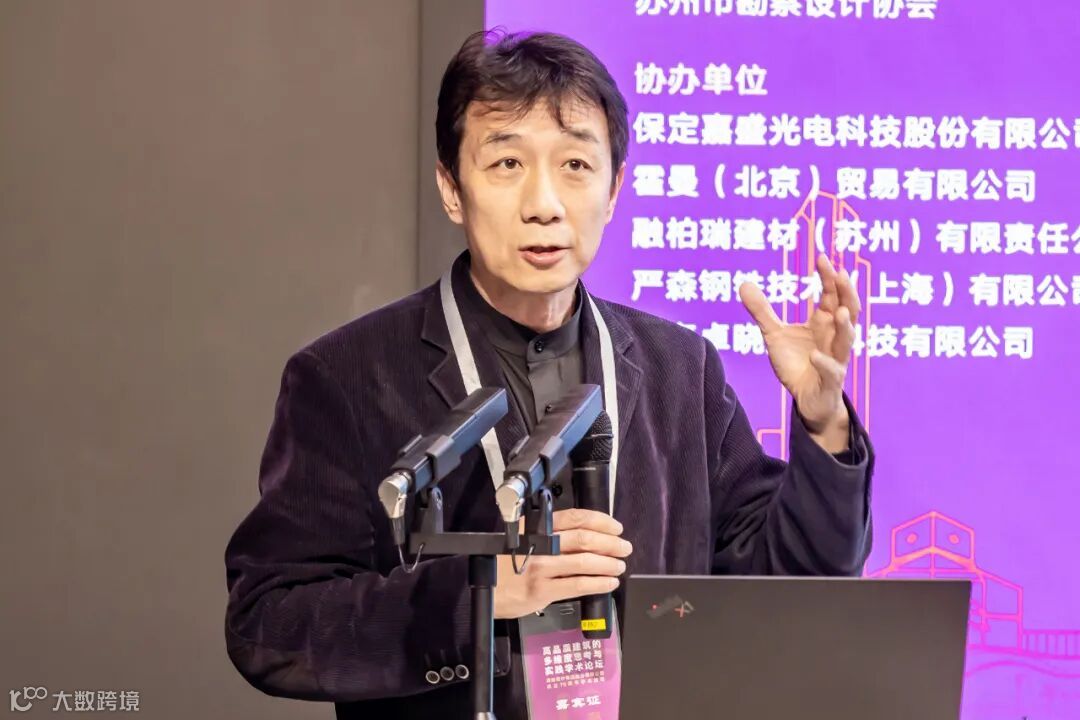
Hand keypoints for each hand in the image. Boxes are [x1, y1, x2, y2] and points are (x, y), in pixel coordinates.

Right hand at [494, 509, 631, 619]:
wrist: (484, 588)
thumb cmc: (505, 564)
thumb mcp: (523, 539)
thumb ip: (549, 534)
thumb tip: (587, 534)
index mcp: (536, 527)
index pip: (576, 517)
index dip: (601, 521)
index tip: (616, 527)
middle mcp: (540, 544)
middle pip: (584, 539)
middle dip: (611, 543)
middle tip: (624, 547)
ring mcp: (541, 568)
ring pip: (585, 562)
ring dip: (608, 563)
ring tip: (619, 566)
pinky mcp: (542, 590)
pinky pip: (579, 585)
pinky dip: (599, 583)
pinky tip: (609, 583)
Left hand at [739, 254, 860, 451]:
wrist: (807, 399)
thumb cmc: (797, 363)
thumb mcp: (774, 335)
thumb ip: (762, 311)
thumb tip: (744, 283)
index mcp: (825, 322)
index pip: (832, 294)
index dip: (829, 277)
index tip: (822, 257)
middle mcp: (834, 337)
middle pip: (849, 311)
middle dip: (846, 293)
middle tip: (841, 274)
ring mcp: (836, 358)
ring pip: (847, 340)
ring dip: (846, 326)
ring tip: (841, 311)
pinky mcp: (830, 380)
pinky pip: (832, 370)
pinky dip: (825, 363)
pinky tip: (815, 355)